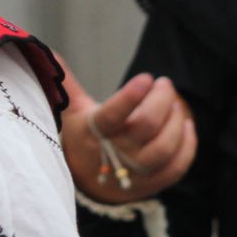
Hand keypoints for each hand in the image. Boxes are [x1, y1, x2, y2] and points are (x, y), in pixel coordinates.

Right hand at [60, 60, 196, 204]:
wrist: (86, 185)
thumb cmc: (81, 140)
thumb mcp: (71, 112)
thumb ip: (66, 83)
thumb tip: (48, 52)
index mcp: (92, 134)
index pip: (113, 116)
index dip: (132, 96)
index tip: (145, 78)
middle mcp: (114, 155)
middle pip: (146, 126)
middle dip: (161, 100)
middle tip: (164, 84)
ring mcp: (135, 172)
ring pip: (165, 147)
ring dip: (177, 121)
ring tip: (175, 103)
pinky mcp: (154, 183)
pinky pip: (179, 165)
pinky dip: (188, 144)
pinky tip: (186, 124)